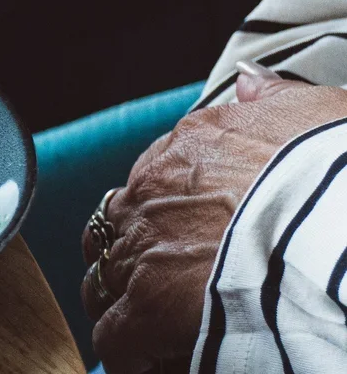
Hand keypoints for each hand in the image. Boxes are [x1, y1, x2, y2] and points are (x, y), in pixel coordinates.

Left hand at [82, 65, 346, 373]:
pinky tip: (148, 359)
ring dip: (123, 298)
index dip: (166, 209)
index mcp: (191, 145)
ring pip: (105, 276)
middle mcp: (153, 191)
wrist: (340, 231)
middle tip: (163, 282)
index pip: (155, 175)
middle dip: (135, 252)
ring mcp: (145, 249)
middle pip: (120, 224)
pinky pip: (116, 335)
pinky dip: (127, 351)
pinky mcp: (148, 308)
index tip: (187, 232)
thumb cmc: (337, 176)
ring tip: (149, 325)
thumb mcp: (317, 116)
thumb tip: (251, 83)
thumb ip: (275, 101)